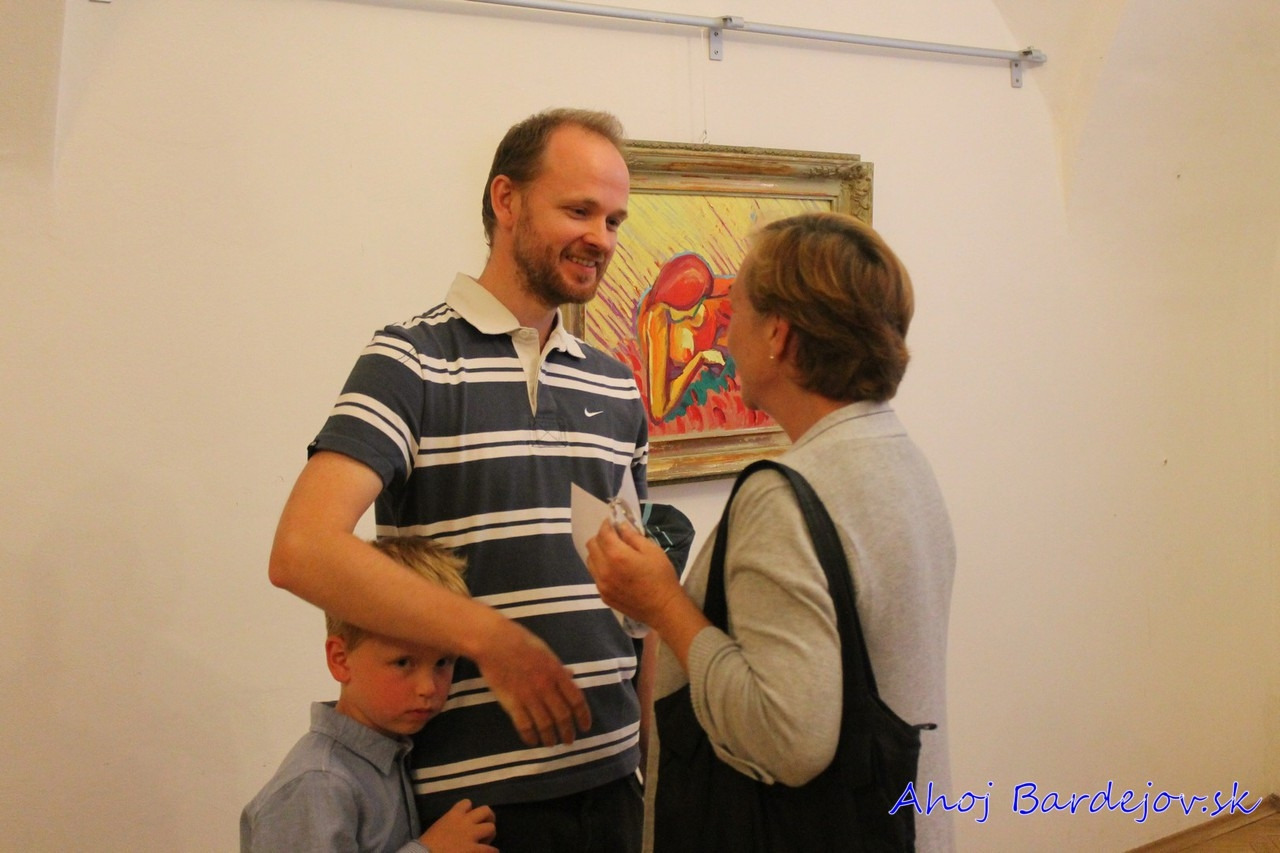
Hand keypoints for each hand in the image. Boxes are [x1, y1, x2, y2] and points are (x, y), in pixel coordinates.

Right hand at [419, 798, 496, 852]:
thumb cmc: (426, 845)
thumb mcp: (438, 828)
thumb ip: (449, 825)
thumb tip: (455, 831)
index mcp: (453, 815)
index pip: (467, 803)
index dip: (470, 810)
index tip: (469, 818)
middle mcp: (465, 822)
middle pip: (485, 810)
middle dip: (488, 817)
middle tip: (485, 827)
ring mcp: (471, 835)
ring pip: (491, 827)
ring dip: (490, 834)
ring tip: (486, 841)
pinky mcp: (474, 850)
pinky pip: (490, 849)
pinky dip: (492, 851)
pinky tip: (490, 852)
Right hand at [471, 614, 591, 747]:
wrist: (494, 642)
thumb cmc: (521, 642)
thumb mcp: (546, 652)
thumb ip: (559, 668)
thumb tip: (572, 676)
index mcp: (557, 673)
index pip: (576, 700)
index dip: (583, 716)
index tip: (585, 727)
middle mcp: (546, 687)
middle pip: (562, 716)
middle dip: (567, 732)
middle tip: (569, 741)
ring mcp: (528, 696)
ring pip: (545, 724)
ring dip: (550, 737)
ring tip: (552, 744)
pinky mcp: (511, 702)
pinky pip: (524, 725)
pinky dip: (530, 737)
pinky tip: (533, 742)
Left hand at [585, 520, 682, 626]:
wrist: (663, 608)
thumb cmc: (661, 577)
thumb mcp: (652, 550)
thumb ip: (633, 536)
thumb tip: (621, 526)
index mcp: (617, 556)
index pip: (603, 533)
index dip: (607, 524)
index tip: (612, 522)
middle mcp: (604, 570)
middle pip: (591, 545)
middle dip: (601, 537)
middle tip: (614, 537)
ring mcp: (601, 585)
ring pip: (590, 561)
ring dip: (599, 552)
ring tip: (613, 553)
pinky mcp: (603, 595)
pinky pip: (595, 575)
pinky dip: (601, 568)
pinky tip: (615, 570)